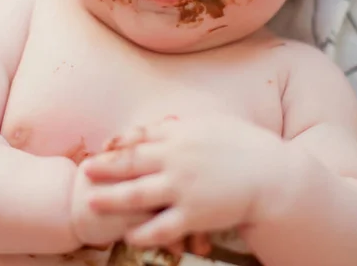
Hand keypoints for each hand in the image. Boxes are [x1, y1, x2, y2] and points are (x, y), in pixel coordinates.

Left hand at [83, 115, 286, 246]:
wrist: (273, 174)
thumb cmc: (243, 145)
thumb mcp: (211, 124)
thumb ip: (182, 124)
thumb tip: (162, 120)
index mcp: (179, 135)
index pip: (140, 137)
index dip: (118, 143)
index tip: (102, 146)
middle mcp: (176, 160)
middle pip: (131, 164)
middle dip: (105, 167)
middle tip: (84, 170)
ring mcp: (183, 188)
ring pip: (139, 195)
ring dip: (113, 199)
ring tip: (91, 201)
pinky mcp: (194, 215)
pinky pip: (162, 227)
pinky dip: (144, 233)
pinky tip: (128, 237)